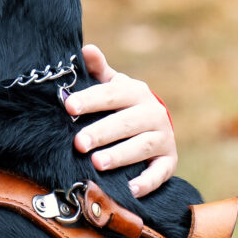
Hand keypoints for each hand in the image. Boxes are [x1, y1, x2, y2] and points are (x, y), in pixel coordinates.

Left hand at [64, 43, 175, 196]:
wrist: (155, 127)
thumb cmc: (122, 106)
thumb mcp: (112, 86)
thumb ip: (98, 71)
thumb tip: (86, 49)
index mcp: (136, 92)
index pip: (112, 94)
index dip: (90, 99)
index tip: (68, 106)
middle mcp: (153, 113)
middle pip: (126, 123)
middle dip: (101, 133)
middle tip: (79, 143)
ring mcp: (163, 138)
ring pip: (142, 147)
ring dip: (120, 155)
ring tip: (97, 163)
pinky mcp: (168, 161)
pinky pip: (160, 173)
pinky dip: (147, 181)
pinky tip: (130, 189)